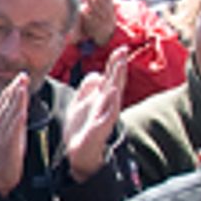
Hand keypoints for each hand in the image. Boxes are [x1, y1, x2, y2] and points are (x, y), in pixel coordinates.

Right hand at [0, 73, 30, 195]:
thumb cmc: (1, 157)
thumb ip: (9, 122)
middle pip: (6, 103)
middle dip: (14, 88)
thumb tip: (18, 110)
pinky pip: (13, 128)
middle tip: (22, 75)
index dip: (11, 89)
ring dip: (16, 98)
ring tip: (22, 85)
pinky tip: (22, 109)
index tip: (20, 77)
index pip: (3, 101)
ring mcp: (1, 133)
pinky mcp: (8, 143)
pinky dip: (17, 117)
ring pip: (9, 112)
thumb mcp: (3, 135)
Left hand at [61, 47, 128, 181]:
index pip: (110, 77)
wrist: (78, 152)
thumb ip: (88, 88)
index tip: (120, 48)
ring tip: (120, 65)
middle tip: (123, 51)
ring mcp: (104, 116)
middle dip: (118, 67)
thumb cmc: (82, 127)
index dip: (115, 63)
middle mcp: (106, 105)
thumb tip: (97, 74)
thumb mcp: (81, 102)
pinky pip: (108, 115)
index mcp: (101, 98)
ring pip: (114, 96)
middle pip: (114, 82)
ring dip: (117, 80)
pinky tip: (113, 93)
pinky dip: (111, 104)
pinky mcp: (100, 129)